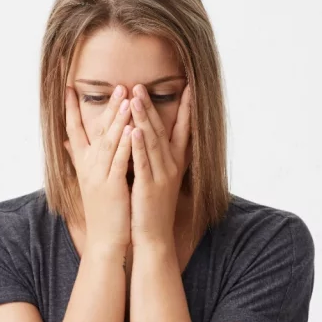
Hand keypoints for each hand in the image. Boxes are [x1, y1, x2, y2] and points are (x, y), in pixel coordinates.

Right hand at [62, 84, 134, 254]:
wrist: (105, 241)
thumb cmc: (102, 211)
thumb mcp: (89, 182)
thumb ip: (79, 160)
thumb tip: (69, 143)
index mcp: (83, 165)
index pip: (73, 131)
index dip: (70, 109)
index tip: (68, 88)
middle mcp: (88, 167)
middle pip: (96, 131)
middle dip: (107, 107)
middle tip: (118, 86)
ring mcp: (99, 177)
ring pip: (108, 142)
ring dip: (117, 119)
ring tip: (127, 98)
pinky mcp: (112, 187)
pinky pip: (119, 161)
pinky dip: (124, 144)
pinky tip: (132, 129)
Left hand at [129, 82, 191, 248]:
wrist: (153, 237)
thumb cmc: (151, 207)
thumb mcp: (155, 178)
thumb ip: (152, 157)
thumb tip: (147, 138)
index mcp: (175, 163)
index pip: (183, 130)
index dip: (186, 109)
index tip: (188, 87)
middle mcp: (171, 167)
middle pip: (162, 130)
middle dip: (151, 106)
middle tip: (141, 85)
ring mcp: (161, 176)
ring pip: (152, 142)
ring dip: (143, 118)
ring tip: (135, 98)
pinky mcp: (149, 187)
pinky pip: (143, 163)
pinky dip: (139, 146)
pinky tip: (134, 130)